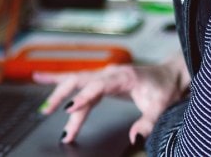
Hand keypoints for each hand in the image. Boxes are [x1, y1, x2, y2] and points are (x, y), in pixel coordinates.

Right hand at [34, 54, 188, 144]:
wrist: (170, 75)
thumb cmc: (165, 88)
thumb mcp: (161, 107)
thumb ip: (148, 122)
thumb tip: (135, 139)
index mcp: (122, 76)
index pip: (97, 86)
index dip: (82, 97)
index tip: (68, 109)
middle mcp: (108, 73)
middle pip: (79, 81)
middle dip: (62, 97)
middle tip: (48, 113)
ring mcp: (102, 75)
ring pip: (75, 82)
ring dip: (58, 95)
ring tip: (43, 109)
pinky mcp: (100, 81)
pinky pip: (77, 82)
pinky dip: (58, 81)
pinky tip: (40, 78)